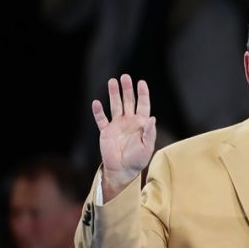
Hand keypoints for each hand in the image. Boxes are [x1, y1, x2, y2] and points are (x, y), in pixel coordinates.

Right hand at [92, 74, 155, 196]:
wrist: (122, 171)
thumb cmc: (138, 160)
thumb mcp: (147, 147)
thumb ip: (150, 133)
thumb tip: (152, 118)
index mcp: (141, 124)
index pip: (143, 104)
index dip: (142, 93)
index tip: (141, 83)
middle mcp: (129, 121)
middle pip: (128, 101)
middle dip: (127, 89)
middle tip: (125, 77)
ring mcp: (117, 125)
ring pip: (115, 106)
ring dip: (114, 94)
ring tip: (112, 81)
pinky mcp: (106, 132)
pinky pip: (101, 119)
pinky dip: (98, 112)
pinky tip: (96, 102)